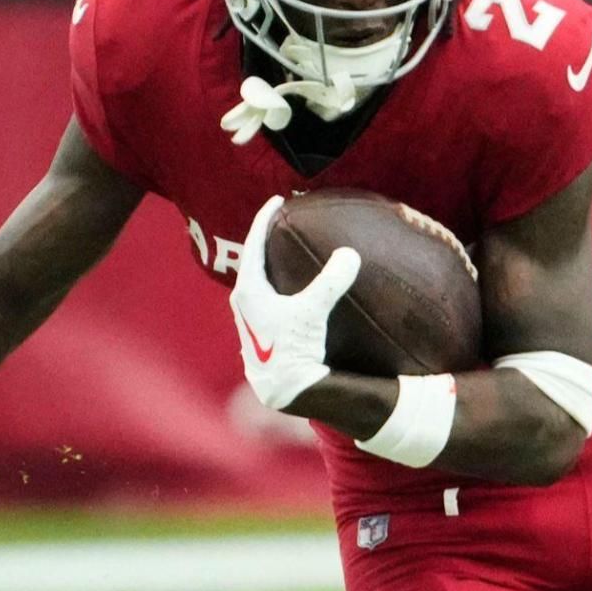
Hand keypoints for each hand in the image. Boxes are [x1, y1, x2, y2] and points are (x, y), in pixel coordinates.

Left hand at [229, 195, 359, 409]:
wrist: (285, 390)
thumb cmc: (293, 350)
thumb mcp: (312, 312)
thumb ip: (330, 281)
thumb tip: (349, 254)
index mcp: (249, 290)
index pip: (253, 243)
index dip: (265, 218)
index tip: (277, 200)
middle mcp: (243, 303)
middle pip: (252, 261)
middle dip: (265, 240)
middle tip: (281, 222)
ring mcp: (248, 321)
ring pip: (256, 282)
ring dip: (268, 265)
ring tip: (284, 253)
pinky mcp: (258, 335)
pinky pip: (264, 299)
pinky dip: (275, 286)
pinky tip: (290, 292)